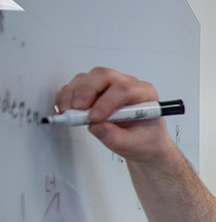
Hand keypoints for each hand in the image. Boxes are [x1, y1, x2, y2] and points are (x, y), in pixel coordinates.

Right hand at [54, 67, 170, 162]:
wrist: (141, 141)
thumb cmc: (144, 139)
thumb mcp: (135, 145)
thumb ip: (116, 138)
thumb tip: (96, 127)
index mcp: (145, 94)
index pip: (125, 90)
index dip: (106, 102)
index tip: (94, 118)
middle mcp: (127, 84)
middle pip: (103, 76)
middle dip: (86, 91)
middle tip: (77, 110)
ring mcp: (110, 85)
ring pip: (87, 78)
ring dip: (73, 94)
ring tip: (69, 113)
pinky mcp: (95, 89)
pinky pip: (77, 84)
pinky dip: (67, 95)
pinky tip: (65, 109)